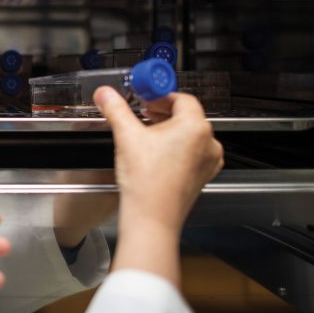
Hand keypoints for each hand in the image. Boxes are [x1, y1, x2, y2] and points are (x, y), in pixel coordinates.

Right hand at [94, 87, 222, 285]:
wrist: (152, 218)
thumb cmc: (146, 182)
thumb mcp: (127, 136)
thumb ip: (116, 109)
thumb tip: (105, 94)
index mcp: (195, 127)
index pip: (181, 98)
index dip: (160, 95)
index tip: (145, 96)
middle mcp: (208, 142)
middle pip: (186, 115)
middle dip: (162, 111)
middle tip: (142, 111)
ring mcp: (207, 161)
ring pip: (189, 134)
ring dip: (168, 129)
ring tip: (146, 132)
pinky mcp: (202, 175)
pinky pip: (191, 152)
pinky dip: (175, 146)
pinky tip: (155, 152)